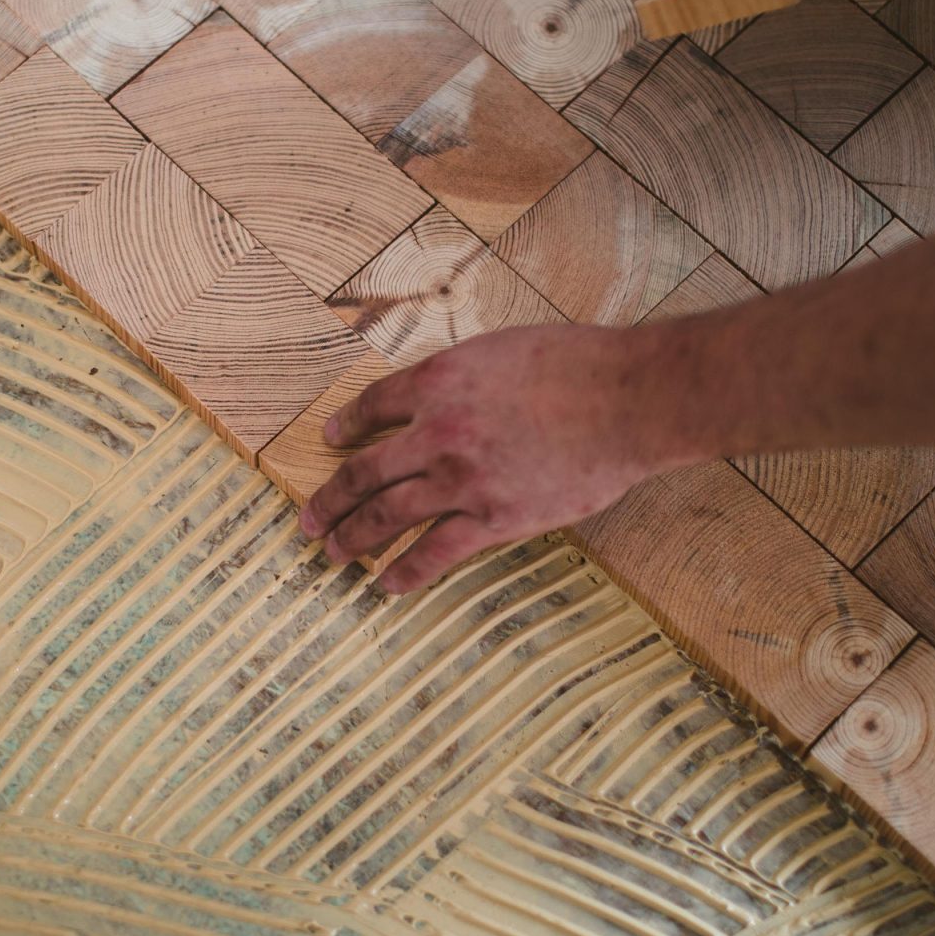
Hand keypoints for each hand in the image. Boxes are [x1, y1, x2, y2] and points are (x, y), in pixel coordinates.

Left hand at [298, 325, 696, 592]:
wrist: (627, 399)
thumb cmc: (579, 364)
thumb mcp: (502, 349)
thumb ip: (466, 375)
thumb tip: (447, 392)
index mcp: (438, 381)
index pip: (373, 405)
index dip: (347, 425)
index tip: (332, 438)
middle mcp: (436, 432)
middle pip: (364, 471)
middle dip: (330, 499)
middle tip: (307, 520)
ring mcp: (461, 480)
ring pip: (386, 516)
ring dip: (352, 538)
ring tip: (331, 555)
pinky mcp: (494, 519)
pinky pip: (435, 554)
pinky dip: (405, 573)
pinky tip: (384, 586)